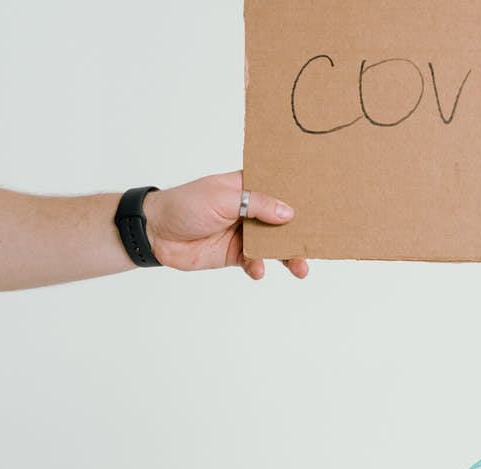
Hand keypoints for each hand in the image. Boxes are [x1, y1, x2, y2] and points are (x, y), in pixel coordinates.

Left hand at [143, 170, 308, 279]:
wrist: (156, 233)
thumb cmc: (185, 204)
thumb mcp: (223, 198)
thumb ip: (256, 204)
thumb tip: (289, 213)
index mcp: (249, 187)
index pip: (281, 188)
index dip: (301, 195)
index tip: (324, 202)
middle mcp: (252, 209)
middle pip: (285, 220)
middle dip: (301, 232)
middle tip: (319, 243)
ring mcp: (246, 233)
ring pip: (275, 245)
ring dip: (288, 256)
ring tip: (300, 268)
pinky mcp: (237, 254)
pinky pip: (256, 262)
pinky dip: (259, 267)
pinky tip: (257, 270)